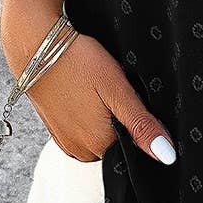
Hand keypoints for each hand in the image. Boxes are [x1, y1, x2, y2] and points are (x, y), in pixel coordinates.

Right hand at [0, 16, 175, 165]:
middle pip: (116, 143)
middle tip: (115, 93)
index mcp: (98, 145)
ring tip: (99, 93)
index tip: (132, 103)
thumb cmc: (78, 62)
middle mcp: (80, 150)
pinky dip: (89, 117)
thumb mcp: (117, 90)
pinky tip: (88, 96)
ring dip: (105, 120)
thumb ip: (141, 125)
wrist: (36, 46)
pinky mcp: (56, 130)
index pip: (133, 148)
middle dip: (122, 123)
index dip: (140, 127)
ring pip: (100, 137)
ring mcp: (65, 141)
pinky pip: (82, 131)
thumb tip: (166, 156)